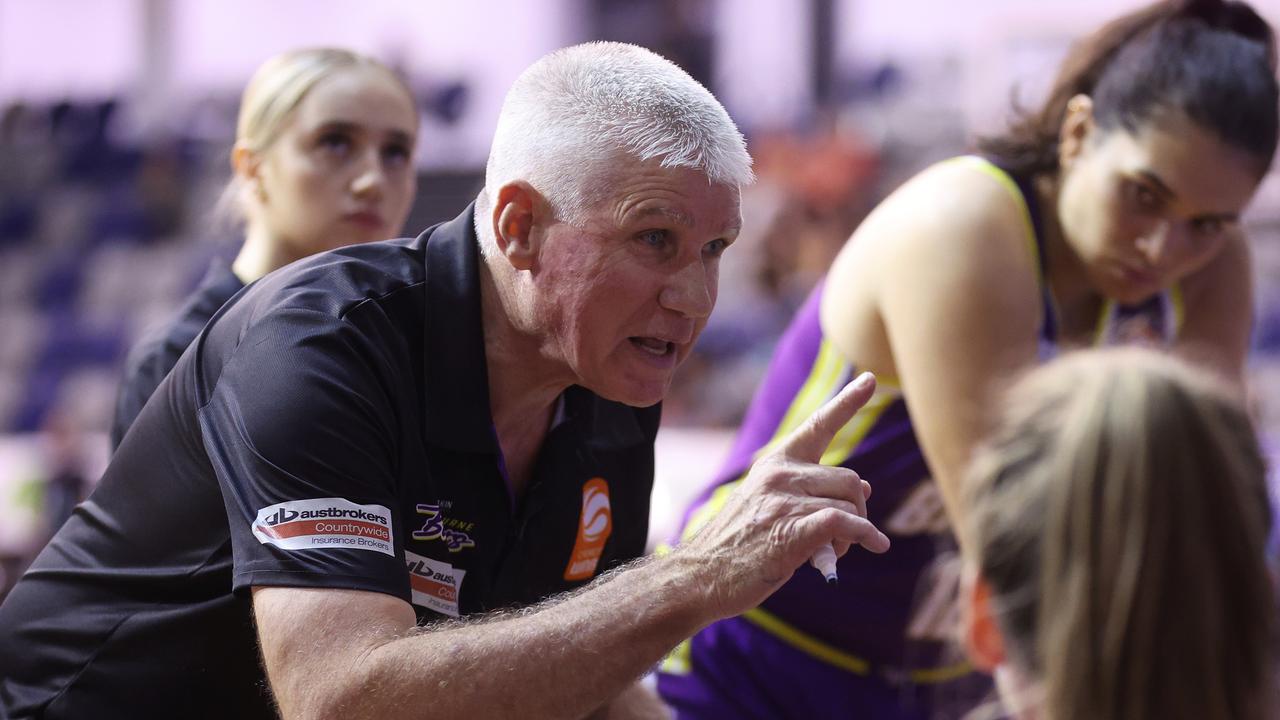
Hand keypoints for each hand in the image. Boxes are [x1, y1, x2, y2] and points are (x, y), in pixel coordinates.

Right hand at [675, 372, 889, 619]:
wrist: (701, 576)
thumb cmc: (738, 546)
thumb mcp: (770, 507)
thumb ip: (813, 493)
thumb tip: (868, 489)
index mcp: (774, 464)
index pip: (818, 426)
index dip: (848, 403)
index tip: (871, 379)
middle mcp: (780, 474)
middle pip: (850, 480)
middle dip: (856, 511)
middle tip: (843, 539)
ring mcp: (784, 500)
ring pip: (851, 506)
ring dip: (853, 535)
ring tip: (832, 553)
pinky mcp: (792, 529)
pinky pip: (846, 523)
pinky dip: (866, 537)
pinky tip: (876, 546)